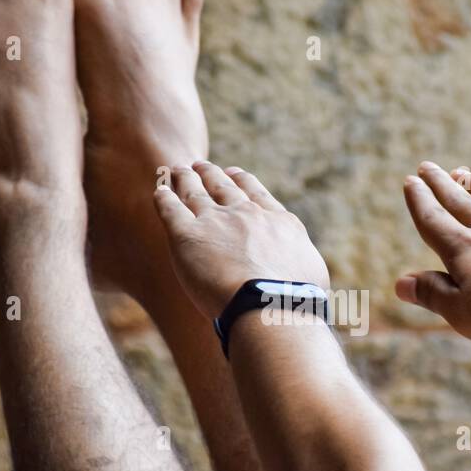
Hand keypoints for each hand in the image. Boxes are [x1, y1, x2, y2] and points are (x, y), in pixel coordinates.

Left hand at [153, 161, 330, 317]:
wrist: (270, 304)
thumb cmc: (296, 300)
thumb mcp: (311, 273)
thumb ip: (299, 264)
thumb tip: (299, 275)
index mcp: (276, 221)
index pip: (256, 194)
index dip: (242, 180)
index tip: (234, 173)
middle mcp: (245, 215)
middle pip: (223, 186)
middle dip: (211, 174)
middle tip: (201, 166)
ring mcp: (215, 222)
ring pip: (194, 192)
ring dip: (185, 178)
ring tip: (178, 170)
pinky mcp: (187, 236)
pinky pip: (170, 209)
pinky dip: (163, 198)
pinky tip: (159, 192)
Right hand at [395, 161, 470, 347]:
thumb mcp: (463, 313)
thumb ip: (433, 294)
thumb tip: (401, 282)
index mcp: (464, 250)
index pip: (434, 221)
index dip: (420, 202)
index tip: (410, 182)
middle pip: (462, 203)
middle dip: (442, 185)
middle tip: (427, 166)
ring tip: (466, 173)